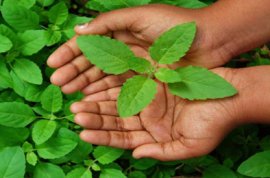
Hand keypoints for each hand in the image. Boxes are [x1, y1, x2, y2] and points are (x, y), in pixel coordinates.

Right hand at [47, 4, 231, 93]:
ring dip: (86, 84)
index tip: (53, 64)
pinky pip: (120, 88)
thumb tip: (78, 31)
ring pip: (104, 77)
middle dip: (74, 72)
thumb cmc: (176, 25)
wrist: (209, 40)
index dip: (70, 54)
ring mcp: (134, 67)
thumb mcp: (140, 16)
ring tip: (69, 93)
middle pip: (94, 63)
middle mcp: (125, 50)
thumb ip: (109, 23)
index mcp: (121, 33)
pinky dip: (105, 92)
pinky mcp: (146, 82)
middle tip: (58, 84)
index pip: (89, 44)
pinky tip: (92, 98)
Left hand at [70, 67, 248, 160]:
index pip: (123, 138)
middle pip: (116, 120)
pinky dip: (114, 85)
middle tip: (75, 114)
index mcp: (154, 135)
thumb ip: (162, 152)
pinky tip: (97, 85)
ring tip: (79, 103)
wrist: (230, 96)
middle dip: (95, 118)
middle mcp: (148, 117)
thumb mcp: (190, 147)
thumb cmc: (214, 124)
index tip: (84, 134)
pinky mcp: (153, 80)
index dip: (103, 137)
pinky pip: (130, 83)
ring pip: (118, 102)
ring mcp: (150, 98)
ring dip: (99, 103)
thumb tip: (137, 155)